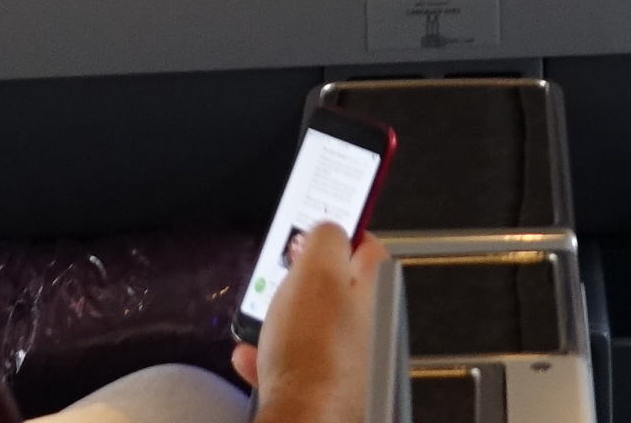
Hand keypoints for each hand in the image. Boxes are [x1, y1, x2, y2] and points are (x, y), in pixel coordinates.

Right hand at [231, 225, 384, 420]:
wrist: (305, 417)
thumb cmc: (314, 352)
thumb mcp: (315, 271)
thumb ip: (325, 239)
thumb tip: (326, 228)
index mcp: (378, 289)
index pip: (366, 244)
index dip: (337, 230)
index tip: (311, 227)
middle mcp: (371, 325)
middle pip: (335, 287)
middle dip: (301, 280)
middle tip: (279, 276)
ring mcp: (350, 360)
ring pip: (312, 325)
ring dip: (281, 320)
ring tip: (260, 319)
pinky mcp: (326, 388)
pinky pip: (297, 362)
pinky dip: (272, 356)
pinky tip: (252, 355)